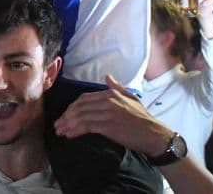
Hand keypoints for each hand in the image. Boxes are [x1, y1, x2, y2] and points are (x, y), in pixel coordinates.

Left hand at [54, 75, 173, 159]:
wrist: (154, 134)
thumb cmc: (143, 119)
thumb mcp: (132, 98)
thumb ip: (118, 88)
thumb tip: (108, 76)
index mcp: (112, 94)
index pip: (85, 98)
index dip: (72, 107)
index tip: (65, 116)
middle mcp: (109, 100)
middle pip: (80, 106)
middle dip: (67, 116)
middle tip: (58, 125)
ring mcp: (108, 113)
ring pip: (81, 116)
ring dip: (68, 124)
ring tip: (60, 132)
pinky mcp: (108, 126)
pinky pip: (87, 126)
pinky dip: (75, 130)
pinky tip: (69, 135)